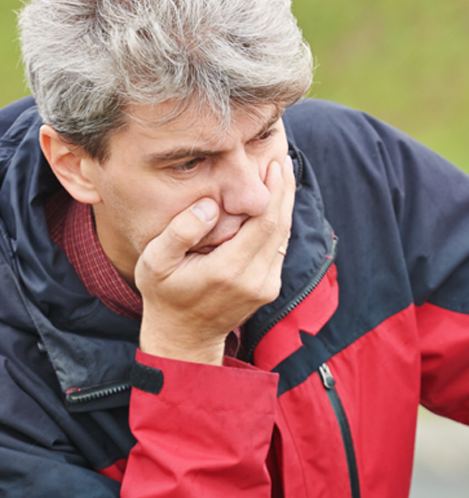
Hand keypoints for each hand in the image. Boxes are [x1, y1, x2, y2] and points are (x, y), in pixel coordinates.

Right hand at [135, 156, 295, 364]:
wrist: (185, 336)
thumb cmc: (164, 295)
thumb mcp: (155, 262)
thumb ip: (180, 232)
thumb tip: (209, 204)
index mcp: (229, 270)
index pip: (264, 223)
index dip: (273, 192)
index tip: (273, 164)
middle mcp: (256, 280)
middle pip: (280, 227)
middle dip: (283, 192)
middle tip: (282, 161)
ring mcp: (266, 286)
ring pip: (284, 238)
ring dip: (284, 206)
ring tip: (281, 175)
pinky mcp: (270, 288)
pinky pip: (279, 249)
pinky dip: (278, 224)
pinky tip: (274, 204)